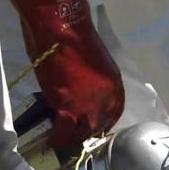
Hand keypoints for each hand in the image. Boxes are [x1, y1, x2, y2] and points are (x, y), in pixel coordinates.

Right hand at [8, 0, 123, 155]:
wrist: (61, 28)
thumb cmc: (74, 38)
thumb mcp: (95, 64)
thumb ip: (93, 82)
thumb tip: (81, 92)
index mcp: (116, 88)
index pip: (113, 115)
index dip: (101, 124)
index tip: (91, 129)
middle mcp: (108, 100)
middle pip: (99, 126)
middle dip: (87, 134)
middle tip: (75, 137)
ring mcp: (90, 106)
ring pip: (83, 133)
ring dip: (73, 139)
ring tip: (62, 141)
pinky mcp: (69, 108)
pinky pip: (65, 130)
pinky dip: (58, 137)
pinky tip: (52, 140)